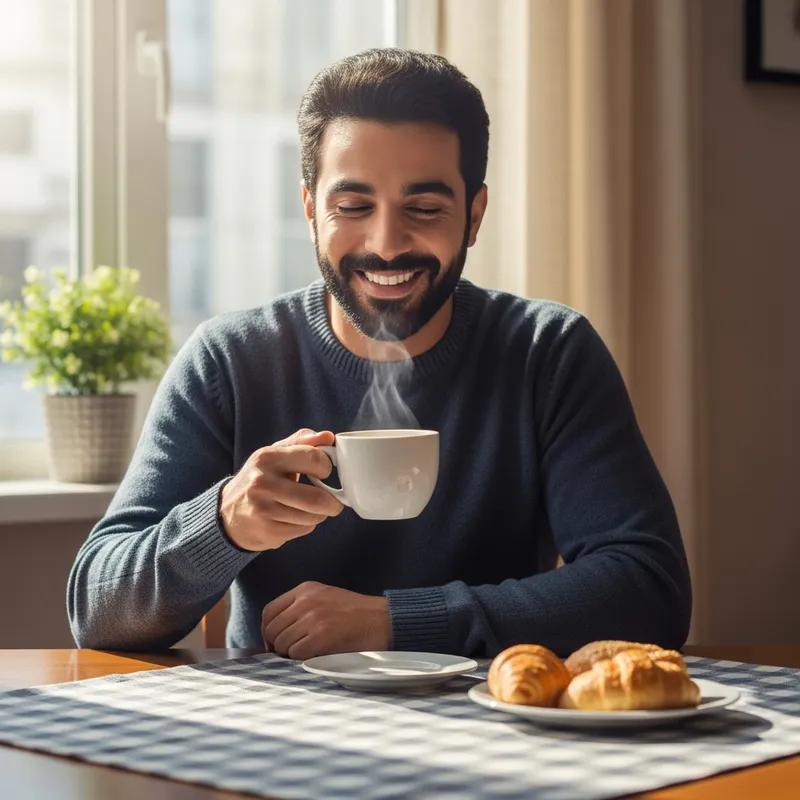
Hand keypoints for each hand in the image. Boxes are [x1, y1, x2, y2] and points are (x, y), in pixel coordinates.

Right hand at [219, 429, 344, 551]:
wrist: (227, 513)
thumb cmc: (258, 479)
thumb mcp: (275, 454)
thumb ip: (302, 442)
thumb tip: (328, 437)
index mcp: (267, 458)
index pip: (314, 459)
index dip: (327, 467)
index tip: (325, 472)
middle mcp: (262, 483)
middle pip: (317, 498)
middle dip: (332, 502)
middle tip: (333, 502)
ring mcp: (263, 509)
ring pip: (313, 517)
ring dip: (319, 514)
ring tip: (309, 509)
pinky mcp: (268, 531)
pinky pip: (304, 529)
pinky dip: (306, 525)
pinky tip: (293, 519)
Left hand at [262, 581, 390, 658]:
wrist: (382, 620)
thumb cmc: (356, 614)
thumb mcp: (325, 598)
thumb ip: (301, 607)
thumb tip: (275, 632)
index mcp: (305, 589)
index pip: (269, 611)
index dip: (267, 630)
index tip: (274, 642)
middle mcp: (306, 601)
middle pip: (272, 629)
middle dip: (277, 645)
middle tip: (291, 652)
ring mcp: (313, 617)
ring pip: (282, 643)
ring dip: (290, 653)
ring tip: (308, 652)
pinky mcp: (321, 635)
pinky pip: (295, 653)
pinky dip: (301, 659)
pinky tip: (315, 655)